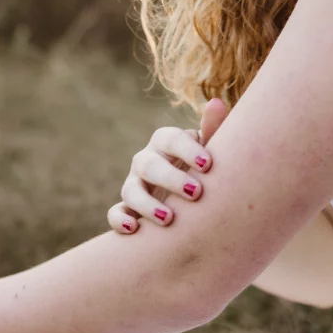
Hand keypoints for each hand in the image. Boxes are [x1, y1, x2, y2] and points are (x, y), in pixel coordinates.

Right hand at [108, 97, 228, 232]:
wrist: (193, 198)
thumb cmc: (204, 168)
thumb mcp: (211, 151)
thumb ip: (214, 131)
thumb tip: (216, 103)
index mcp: (166, 142)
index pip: (171, 138)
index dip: (187, 150)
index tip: (208, 165)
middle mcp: (146, 160)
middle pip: (149, 164)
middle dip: (171, 178)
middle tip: (196, 193)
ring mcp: (134, 185)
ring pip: (131, 190)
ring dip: (147, 204)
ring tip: (168, 219)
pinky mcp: (128, 210)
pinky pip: (116, 213)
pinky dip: (120, 220)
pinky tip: (134, 230)